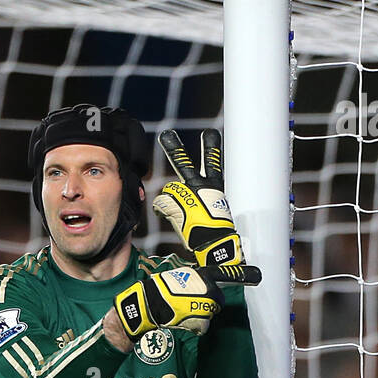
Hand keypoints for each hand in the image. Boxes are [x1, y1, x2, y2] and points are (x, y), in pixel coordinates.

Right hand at [113, 262, 261, 340]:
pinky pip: (202, 327)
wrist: (147, 305)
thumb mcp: (179, 277)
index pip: (225, 274)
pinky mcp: (201, 321)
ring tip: (181, 311)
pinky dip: (194, 326)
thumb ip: (195, 281)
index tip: (257, 276)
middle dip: (208, 304)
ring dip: (199, 316)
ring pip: (209, 314)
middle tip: (189, 304)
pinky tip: (181, 320)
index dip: (242, 275)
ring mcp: (205, 306)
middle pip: (217, 300)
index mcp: (202, 275)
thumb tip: (207, 285)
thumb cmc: (160, 291)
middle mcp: (208, 290)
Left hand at [152, 129, 244, 269]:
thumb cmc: (216, 232)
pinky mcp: (176, 207)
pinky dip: (161, 209)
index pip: (213, 163)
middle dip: (175, 150)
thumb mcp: (213, 211)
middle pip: (184, 165)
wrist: (216, 244)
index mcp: (214, 187)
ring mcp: (187, 197)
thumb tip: (191, 202)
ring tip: (178, 210)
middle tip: (166, 135)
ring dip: (170, 198)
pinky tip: (166, 215)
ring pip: (170, 189)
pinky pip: (162, 203)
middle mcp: (200, 188)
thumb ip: (201, 201)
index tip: (210, 133)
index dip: (211, 148)